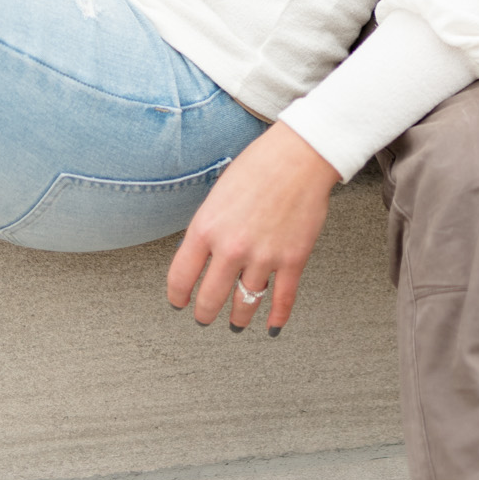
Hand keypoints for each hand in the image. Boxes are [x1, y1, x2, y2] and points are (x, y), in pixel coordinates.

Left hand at [167, 123, 339, 335]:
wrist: (301, 154)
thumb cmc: (260, 163)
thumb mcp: (219, 193)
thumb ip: (209, 227)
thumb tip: (203, 254)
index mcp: (206, 228)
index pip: (180, 278)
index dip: (177, 296)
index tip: (179, 302)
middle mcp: (231, 247)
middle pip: (210, 300)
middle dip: (205, 314)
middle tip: (205, 317)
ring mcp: (264, 256)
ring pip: (245, 305)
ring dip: (238, 318)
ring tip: (236, 323)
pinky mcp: (293, 259)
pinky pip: (282, 299)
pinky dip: (277, 317)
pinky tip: (272, 325)